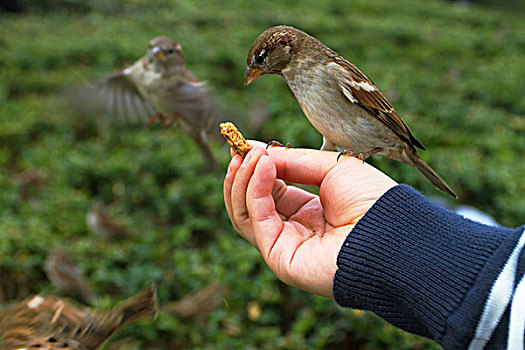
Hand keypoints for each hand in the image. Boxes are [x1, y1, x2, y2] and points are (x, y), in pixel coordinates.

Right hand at [224, 141, 396, 297]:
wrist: (391, 232)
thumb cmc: (371, 200)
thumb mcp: (330, 167)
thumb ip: (292, 160)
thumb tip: (258, 152)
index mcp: (309, 210)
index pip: (270, 189)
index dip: (256, 167)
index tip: (245, 144)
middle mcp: (294, 228)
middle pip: (250, 202)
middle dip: (242, 172)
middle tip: (238, 147)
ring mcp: (284, 244)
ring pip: (244, 212)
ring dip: (241, 180)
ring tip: (249, 154)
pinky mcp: (279, 256)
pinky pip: (256, 218)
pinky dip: (254, 189)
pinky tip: (263, 166)